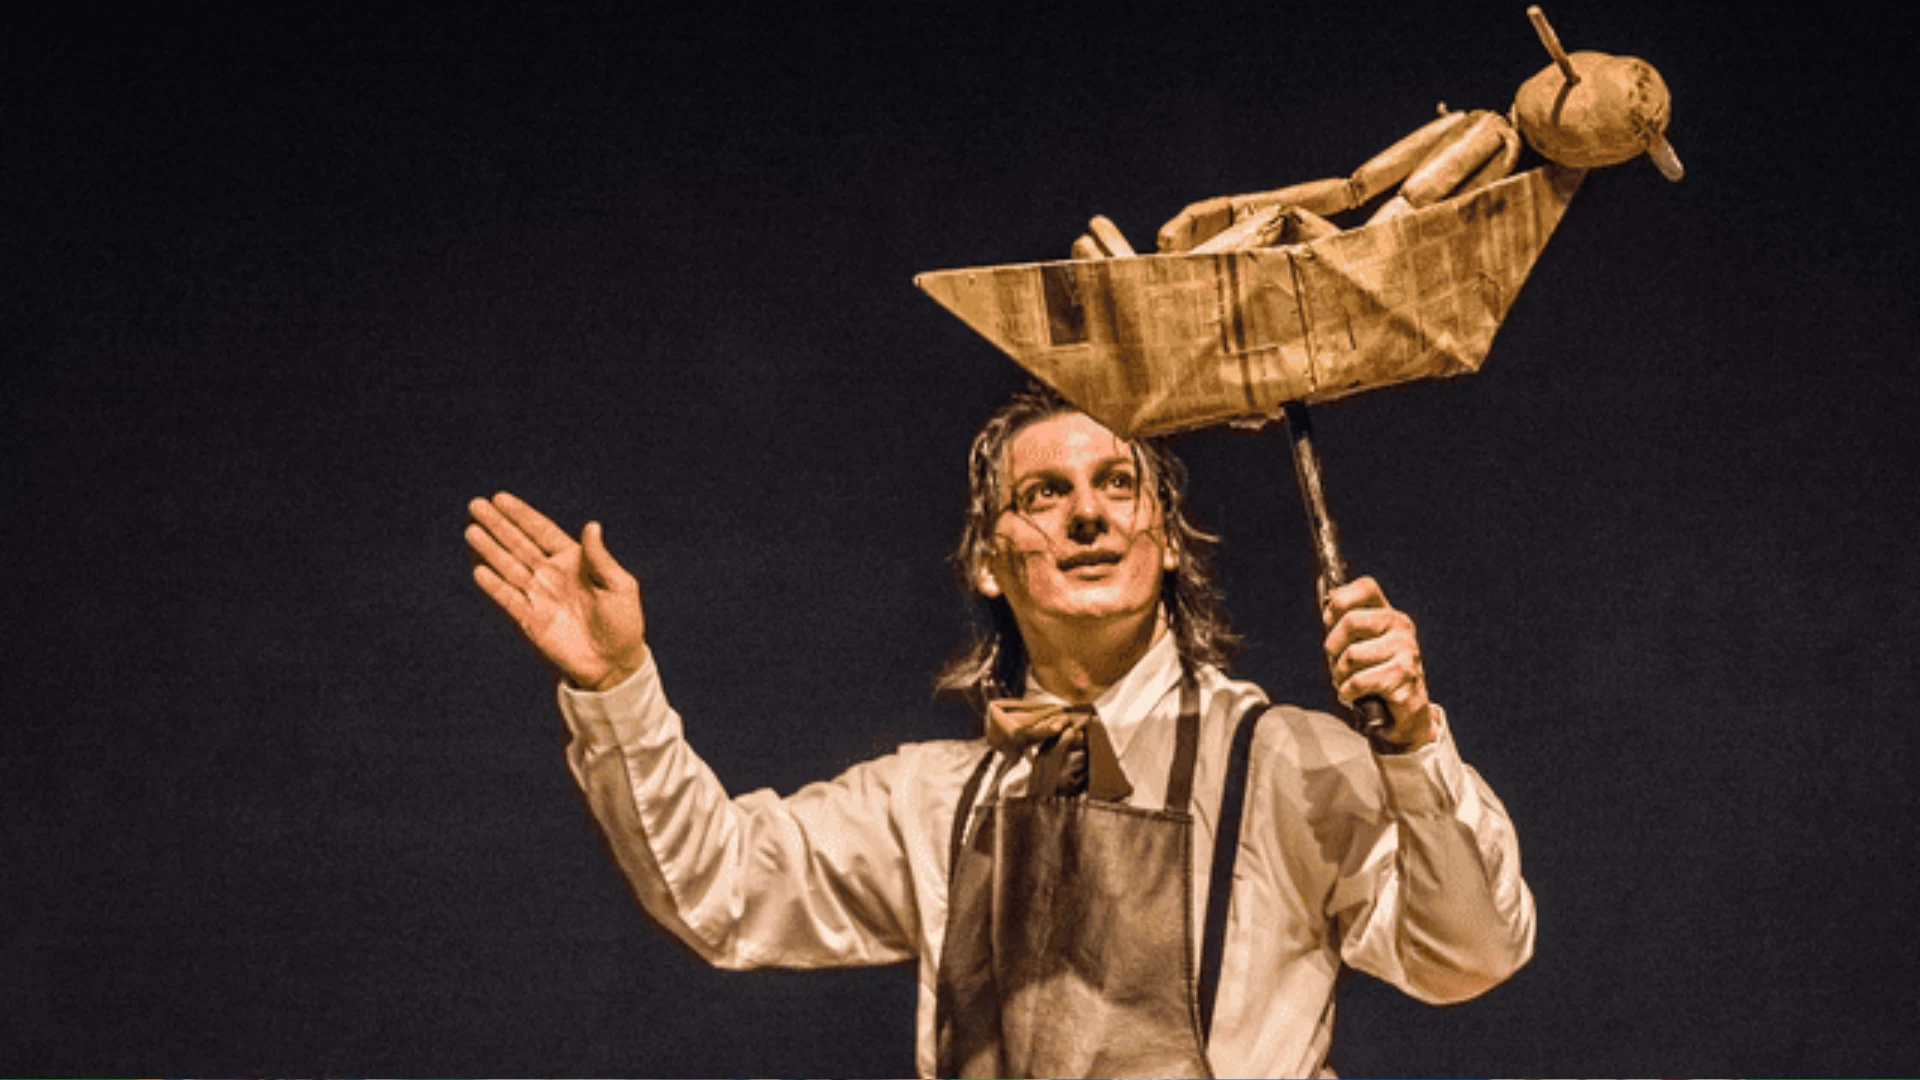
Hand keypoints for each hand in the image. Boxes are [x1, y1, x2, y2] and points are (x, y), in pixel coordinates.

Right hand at [466, 491, 647, 690]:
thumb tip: (592, 525)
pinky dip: (494, 586)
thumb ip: (600, 558)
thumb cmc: (623, 622)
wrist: (614, 663)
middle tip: (475, 505)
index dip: (521, 515)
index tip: (500, 498)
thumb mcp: (619, 586)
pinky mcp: (530, 620)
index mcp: (573, 560)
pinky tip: (479, 569)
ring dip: (490, 549)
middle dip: (498, 525)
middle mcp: (551, 574)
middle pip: (519, 544)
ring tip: (471, 530)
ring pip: (509, 567)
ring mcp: (538, 596)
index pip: (541, 531)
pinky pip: (508, 599)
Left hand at [1322, 576, 1435, 749]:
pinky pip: (1358, 681)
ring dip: (1340, 674)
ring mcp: (1406, 652)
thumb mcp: (1360, 644)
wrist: (1406, 712)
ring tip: (1349, 681)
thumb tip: (1330, 598)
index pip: (1365, 587)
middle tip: (1337, 662)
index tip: (1330, 620)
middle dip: (1333, 646)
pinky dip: (1348, 691)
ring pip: (1351, 655)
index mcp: (1389, 615)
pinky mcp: (1403, 679)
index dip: (1340, 601)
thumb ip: (1345, 621)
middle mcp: (1401, 628)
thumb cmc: (1376, 675)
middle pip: (1350, 621)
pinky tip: (1356, 694)